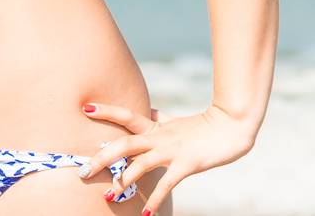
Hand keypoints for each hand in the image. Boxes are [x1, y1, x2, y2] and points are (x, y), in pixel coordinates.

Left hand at [78, 102, 256, 214]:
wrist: (231, 126)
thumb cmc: (203, 125)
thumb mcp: (175, 121)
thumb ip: (158, 118)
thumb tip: (146, 111)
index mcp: (155, 125)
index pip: (126, 114)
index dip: (106, 111)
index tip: (85, 108)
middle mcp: (159, 136)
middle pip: (124, 144)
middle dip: (102, 158)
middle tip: (83, 172)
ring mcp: (172, 150)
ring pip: (140, 163)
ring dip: (123, 181)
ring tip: (108, 198)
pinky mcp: (186, 164)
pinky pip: (166, 183)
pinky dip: (154, 199)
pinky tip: (144, 213)